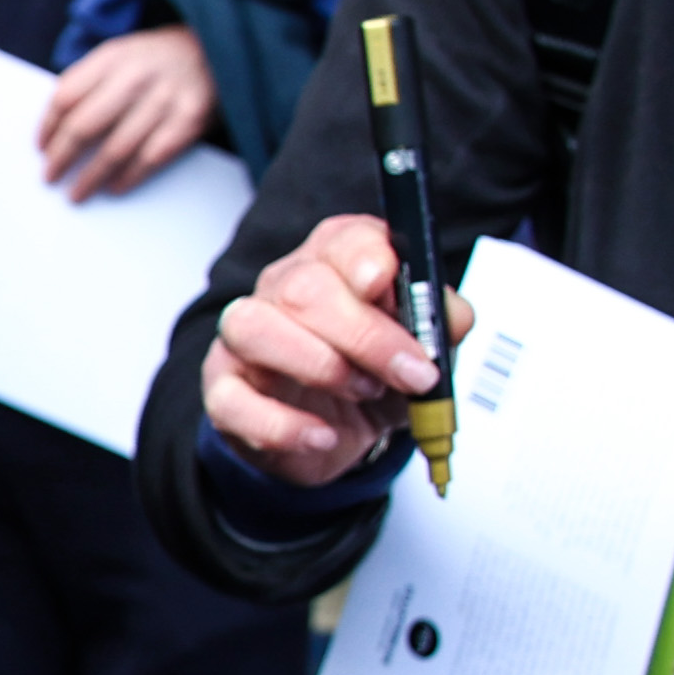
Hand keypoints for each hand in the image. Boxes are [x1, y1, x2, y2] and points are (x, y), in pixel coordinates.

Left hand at [36, 23, 220, 199]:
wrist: (215, 49)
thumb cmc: (156, 60)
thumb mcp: (120, 55)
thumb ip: (90, 82)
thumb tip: (55, 130)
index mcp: (112, 57)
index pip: (66, 96)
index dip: (48, 127)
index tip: (41, 148)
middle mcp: (136, 76)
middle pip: (84, 126)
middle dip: (62, 158)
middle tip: (50, 177)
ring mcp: (164, 99)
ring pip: (115, 150)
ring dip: (91, 177)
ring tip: (77, 193)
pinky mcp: (188, 121)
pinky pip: (150, 159)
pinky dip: (128, 178)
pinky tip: (114, 187)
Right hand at [201, 210, 473, 484]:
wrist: (337, 433)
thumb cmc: (376, 376)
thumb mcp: (425, 347)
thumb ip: (443, 322)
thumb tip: (450, 318)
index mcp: (335, 262)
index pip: (340, 239)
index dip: (362, 256)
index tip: (385, 282)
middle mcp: (283, 289)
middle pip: (303, 288)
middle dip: (366, 335)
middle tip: (411, 374)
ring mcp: (244, 340)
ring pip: (253, 328)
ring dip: (319, 366)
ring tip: (363, 393)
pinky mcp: (223, 390)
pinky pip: (232, 401)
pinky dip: (283, 425)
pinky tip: (321, 435)